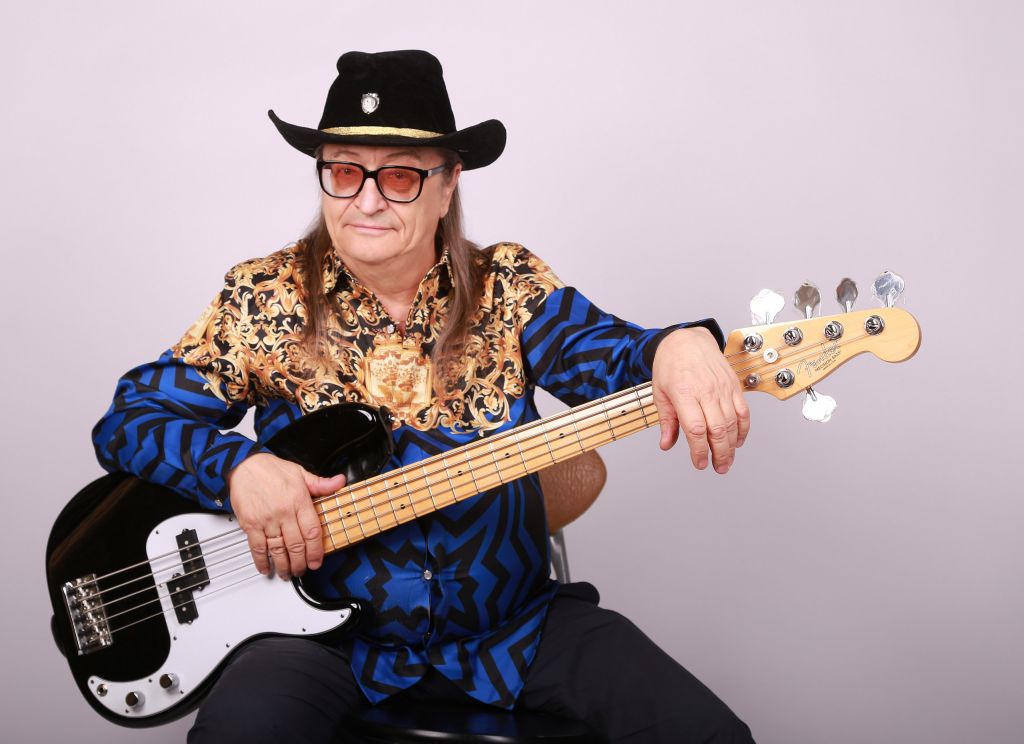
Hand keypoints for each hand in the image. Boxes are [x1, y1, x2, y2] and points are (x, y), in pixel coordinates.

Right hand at [227, 453, 346, 578]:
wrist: (243, 465)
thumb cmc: (270, 469)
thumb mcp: (300, 472)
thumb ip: (320, 483)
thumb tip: (339, 482)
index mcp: (299, 500)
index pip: (312, 531)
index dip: (316, 551)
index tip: (317, 561)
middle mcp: (284, 512)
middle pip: (296, 545)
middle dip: (301, 563)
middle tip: (303, 570)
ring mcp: (267, 520)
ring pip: (278, 550)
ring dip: (284, 566)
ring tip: (288, 573)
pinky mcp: (251, 524)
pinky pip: (258, 547)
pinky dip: (262, 561)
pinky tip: (266, 568)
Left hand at [651, 326, 749, 473]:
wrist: (686, 340)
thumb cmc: (670, 365)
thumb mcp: (660, 393)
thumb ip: (666, 421)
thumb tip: (666, 444)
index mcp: (684, 393)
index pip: (696, 429)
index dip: (700, 451)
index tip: (699, 463)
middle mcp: (706, 391)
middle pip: (718, 429)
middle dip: (720, 454)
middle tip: (719, 468)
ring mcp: (722, 388)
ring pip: (733, 423)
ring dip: (732, 446)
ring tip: (727, 460)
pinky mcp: (733, 386)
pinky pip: (743, 411)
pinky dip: (743, 429)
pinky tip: (738, 441)